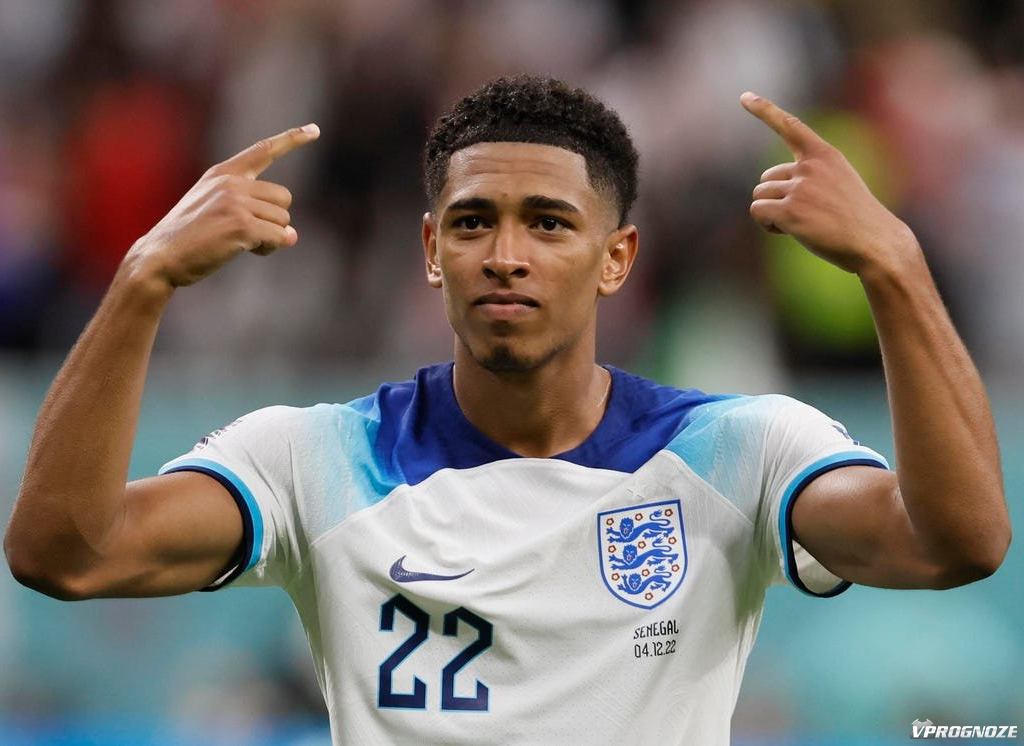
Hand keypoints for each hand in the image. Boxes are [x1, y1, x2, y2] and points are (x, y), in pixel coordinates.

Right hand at [126, 124, 319, 288]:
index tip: (315, 129)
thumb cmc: (188, 239)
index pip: (264, 150)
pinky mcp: (241, 225)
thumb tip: (293, 235)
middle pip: (284, 198)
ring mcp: (236, 203)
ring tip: (243, 244)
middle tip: (251, 235)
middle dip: (275, 220)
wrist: (160, 257)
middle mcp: (231, 183)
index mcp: (223, 173)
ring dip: (272, 238)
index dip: (292, 139)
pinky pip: (278, 238)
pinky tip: (249, 252)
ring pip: (283, 221)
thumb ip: (253, 214)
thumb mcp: (214, 211)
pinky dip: (270, 249)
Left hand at [741, 92, 911, 273]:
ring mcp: (800, 188)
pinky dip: (766, 224)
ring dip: (770, 213)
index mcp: (825, 155)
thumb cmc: (857, 218)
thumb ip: (809, 176)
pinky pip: (758, 213)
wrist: (875, 242)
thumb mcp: (839, 183)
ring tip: (800, 223)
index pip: (790, 126)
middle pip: (766, 179)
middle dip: (776, 198)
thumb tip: (767, 188)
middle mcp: (810, 167)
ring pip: (759, 197)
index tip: (744, 96)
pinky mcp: (790, 211)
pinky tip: (789, 231)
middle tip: (804, 214)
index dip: (764, 110)